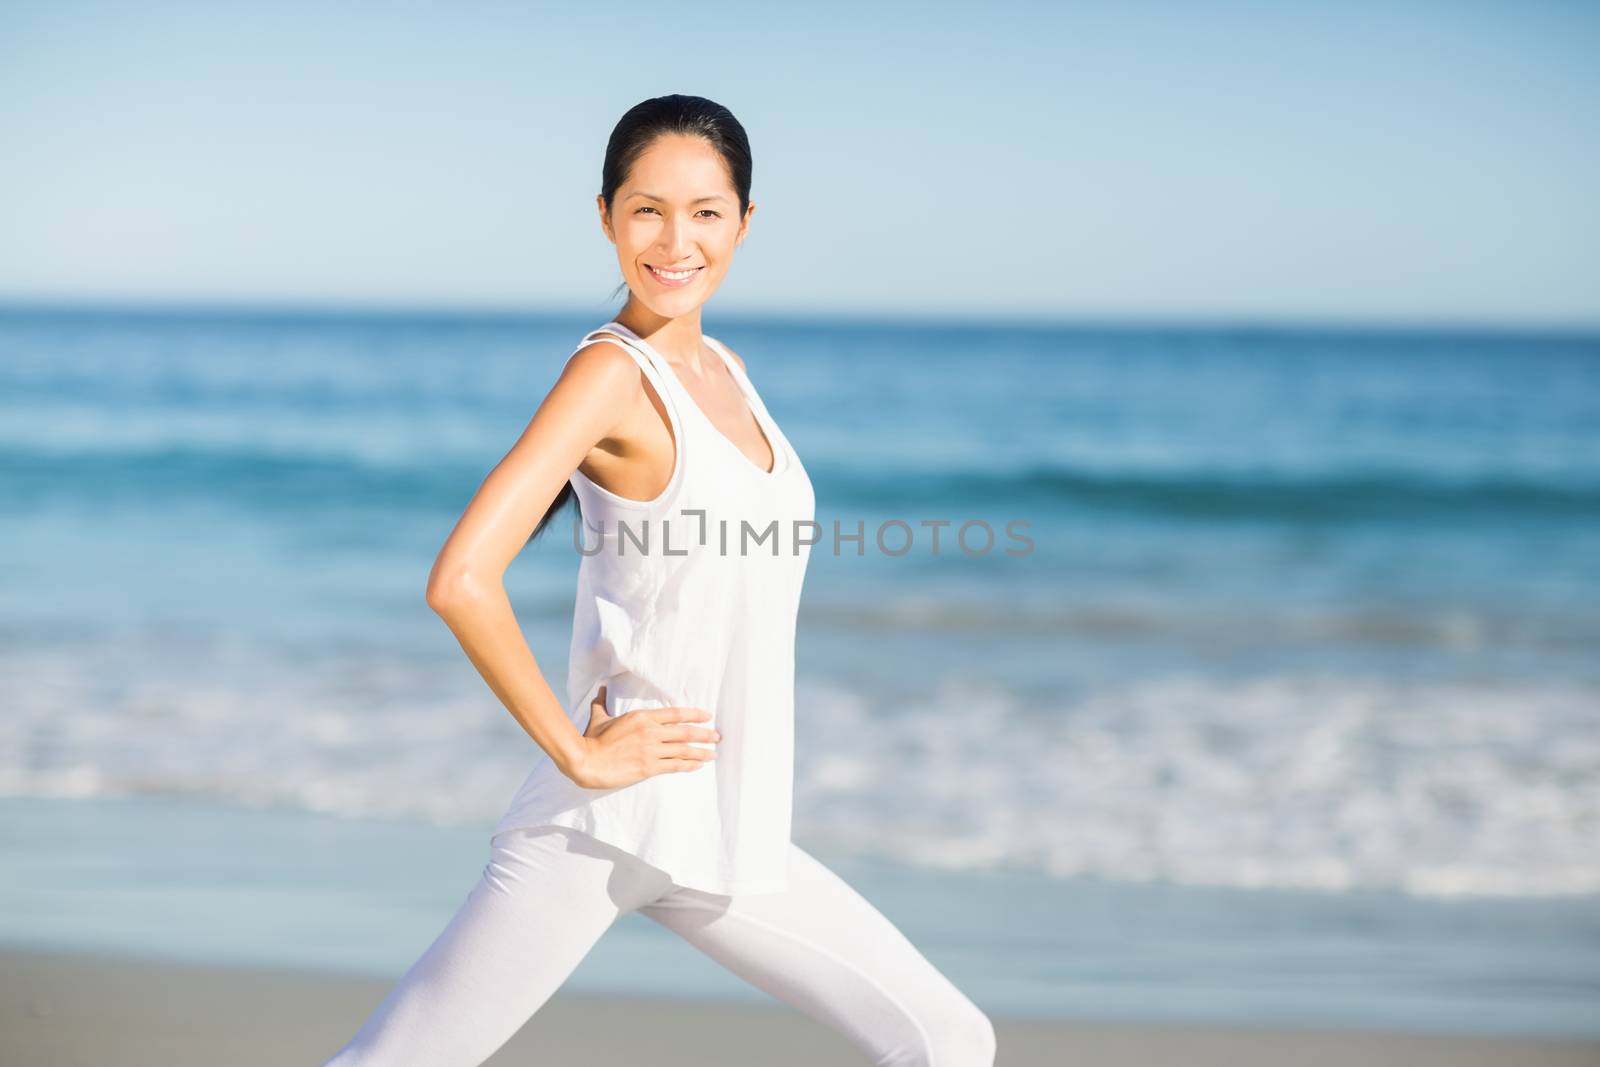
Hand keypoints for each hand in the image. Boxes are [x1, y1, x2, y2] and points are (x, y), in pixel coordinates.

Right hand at [565, 684, 720, 789]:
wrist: (586, 762)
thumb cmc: (591, 740)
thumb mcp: (599, 717)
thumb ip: (603, 702)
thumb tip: (601, 688)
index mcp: (642, 717)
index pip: (675, 713)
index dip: (694, 714)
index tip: (707, 716)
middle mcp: (650, 732)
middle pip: (685, 732)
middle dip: (704, 734)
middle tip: (717, 736)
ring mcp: (650, 750)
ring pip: (683, 750)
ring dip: (701, 752)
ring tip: (713, 754)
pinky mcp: (648, 768)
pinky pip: (674, 766)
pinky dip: (688, 765)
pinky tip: (698, 766)